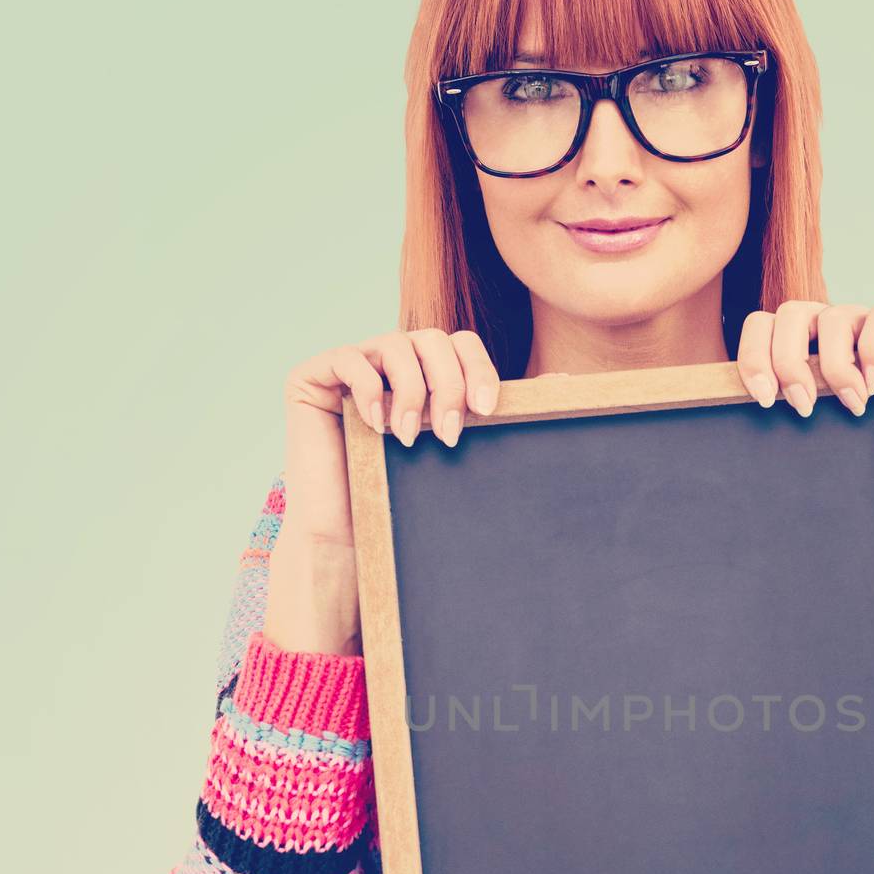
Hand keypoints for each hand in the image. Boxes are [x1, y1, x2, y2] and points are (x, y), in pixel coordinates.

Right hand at [281, 329, 502, 541]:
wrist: (347, 535)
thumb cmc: (402, 497)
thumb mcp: (458, 447)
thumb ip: (495, 410)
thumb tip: (560, 379)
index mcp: (423, 371)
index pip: (459, 344)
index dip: (478, 368)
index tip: (488, 410)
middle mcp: (388, 361)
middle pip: (431, 338)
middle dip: (448, 384)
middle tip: (450, 434)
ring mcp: (350, 365)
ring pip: (395, 344)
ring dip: (412, 392)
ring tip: (409, 438)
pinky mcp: (312, 376)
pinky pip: (348, 358)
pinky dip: (368, 390)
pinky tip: (375, 425)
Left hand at [736, 302, 873, 490]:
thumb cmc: (867, 447)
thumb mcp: (813, 426)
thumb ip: (780, 407)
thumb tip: (727, 422)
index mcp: (803, 344)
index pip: (762, 326)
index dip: (755, 357)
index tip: (762, 399)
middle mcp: (833, 327)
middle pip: (792, 312)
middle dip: (789, 361)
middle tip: (802, 406)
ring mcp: (870, 322)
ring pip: (834, 316)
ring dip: (835, 367)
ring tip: (850, 405)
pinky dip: (873, 351)